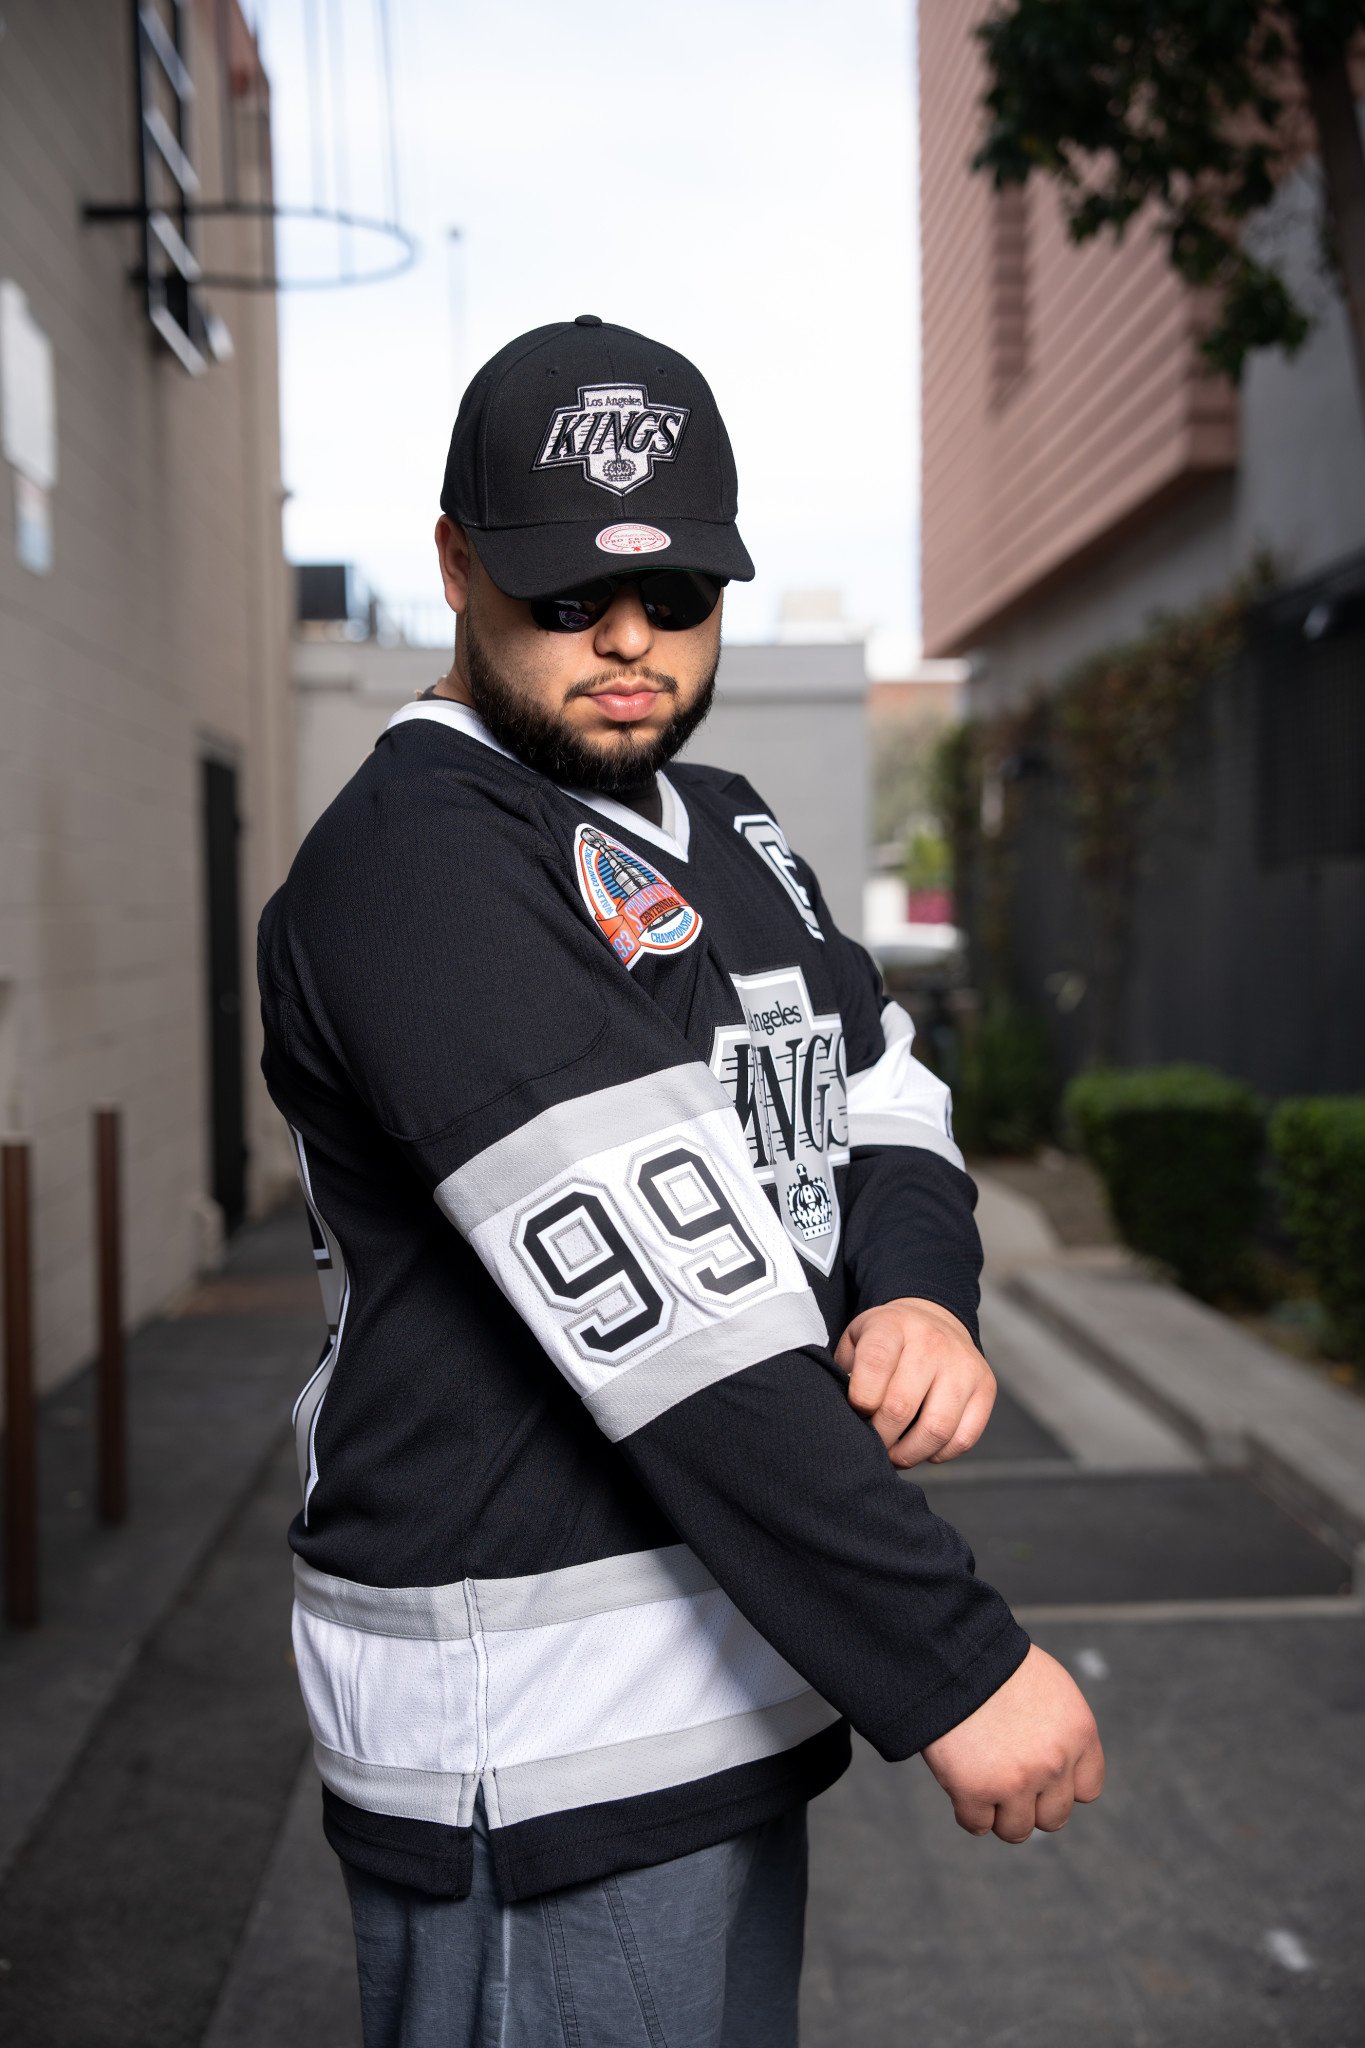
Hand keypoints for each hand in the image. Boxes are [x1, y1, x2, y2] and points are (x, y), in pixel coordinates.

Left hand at [834, 1297, 995, 1467]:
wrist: (933, 1319)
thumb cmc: (886, 1340)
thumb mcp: (857, 1338)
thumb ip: (844, 1370)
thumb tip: (841, 1415)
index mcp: (893, 1326)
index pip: (875, 1364)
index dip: (860, 1400)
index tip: (857, 1412)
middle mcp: (932, 1342)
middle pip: (901, 1407)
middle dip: (880, 1436)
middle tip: (872, 1443)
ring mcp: (963, 1365)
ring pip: (936, 1429)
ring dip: (910, 1453)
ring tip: (895, 1454)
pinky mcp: (986, 1388)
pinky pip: (964, 1438)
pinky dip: (940, 1453)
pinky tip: (924, 1447)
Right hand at [921, 1645, 1104, 1841]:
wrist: (952, 1653)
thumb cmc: (996, 1665)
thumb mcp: (1051, 1690)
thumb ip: (1061, 1732)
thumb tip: (1058, 1770)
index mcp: (1079, 1733)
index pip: (1087, 1790)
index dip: (1060, 1784)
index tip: (1040, 1772)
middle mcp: (1055, 1762)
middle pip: (1053, 1818)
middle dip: (1031, 1804)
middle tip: (1007, 1778)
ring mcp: (1016, 1781)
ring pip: (1016, 1830)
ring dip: (999, 1813)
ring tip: (983, 1783)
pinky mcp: (975, 1791)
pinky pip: (976, 1824)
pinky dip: (968, 1810)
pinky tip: (962, 1784)